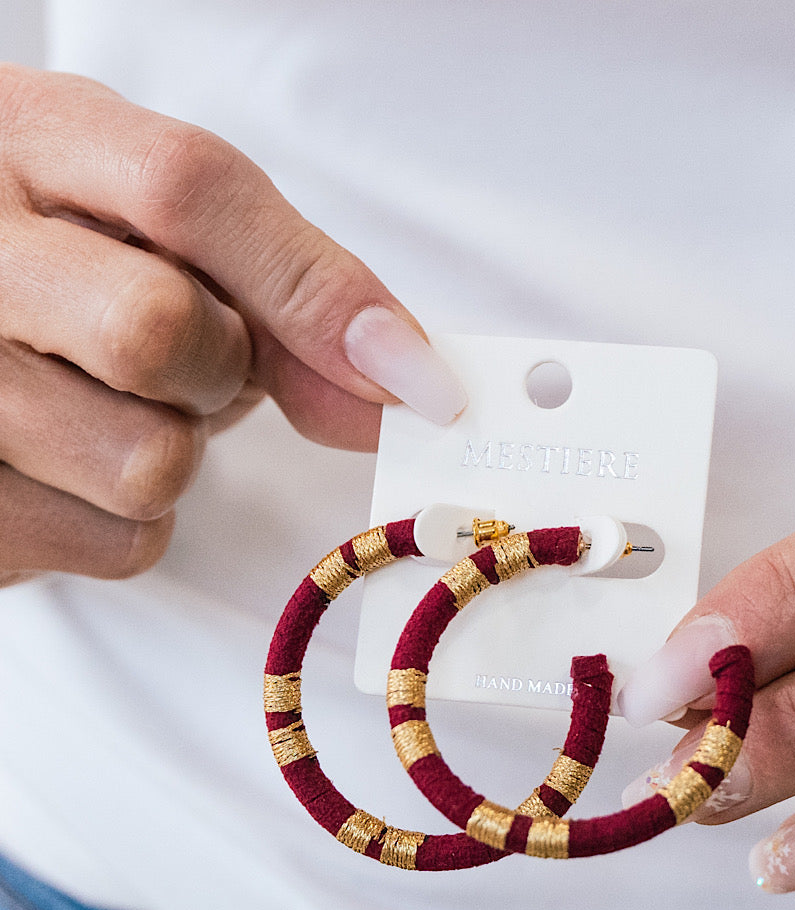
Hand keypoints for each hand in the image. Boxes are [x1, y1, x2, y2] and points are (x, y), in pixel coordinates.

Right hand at [0, 65, 464, 584]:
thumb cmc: (83, 265)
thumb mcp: (171, 239)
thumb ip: (290, 292)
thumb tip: (408, 388)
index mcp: (30, 143)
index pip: (186, 189)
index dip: (317, 290)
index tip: (416, 378)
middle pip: (154, 332)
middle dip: (215, 368)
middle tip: (187, 359)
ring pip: (147, 464)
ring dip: (177, 453)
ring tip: (116, 406)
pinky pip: (121, 541)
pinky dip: (135, 519)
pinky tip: (83, 466)